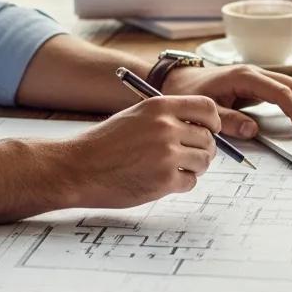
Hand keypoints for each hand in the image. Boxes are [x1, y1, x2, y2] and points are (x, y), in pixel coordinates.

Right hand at [53, 96, 219, 208]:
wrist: (78, 168)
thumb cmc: (104, 144)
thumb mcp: (135, 116)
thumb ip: (167, 118)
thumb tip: (201, 128)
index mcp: (159, 107)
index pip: (206, 107)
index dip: (213, 121)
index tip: (211, 130)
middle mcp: (166, 127)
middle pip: (208, 138)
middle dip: (202, 149)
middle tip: (189, 156)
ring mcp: (167, 155)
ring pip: (203, 161)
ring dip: (194, 167)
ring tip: (174, 169)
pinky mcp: (165, 180)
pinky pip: (190, 182)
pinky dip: (181, 183)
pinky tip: (161, 180)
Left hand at [162, 64, 291, 138]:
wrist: (178, 81)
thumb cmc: (189, 94)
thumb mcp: (204, 110)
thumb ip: (227, 120)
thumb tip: (253, 131)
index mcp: (244, 76)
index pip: (280, 93)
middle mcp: (256, 73)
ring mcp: (259, 78)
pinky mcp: (259, 86)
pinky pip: (287, 93)